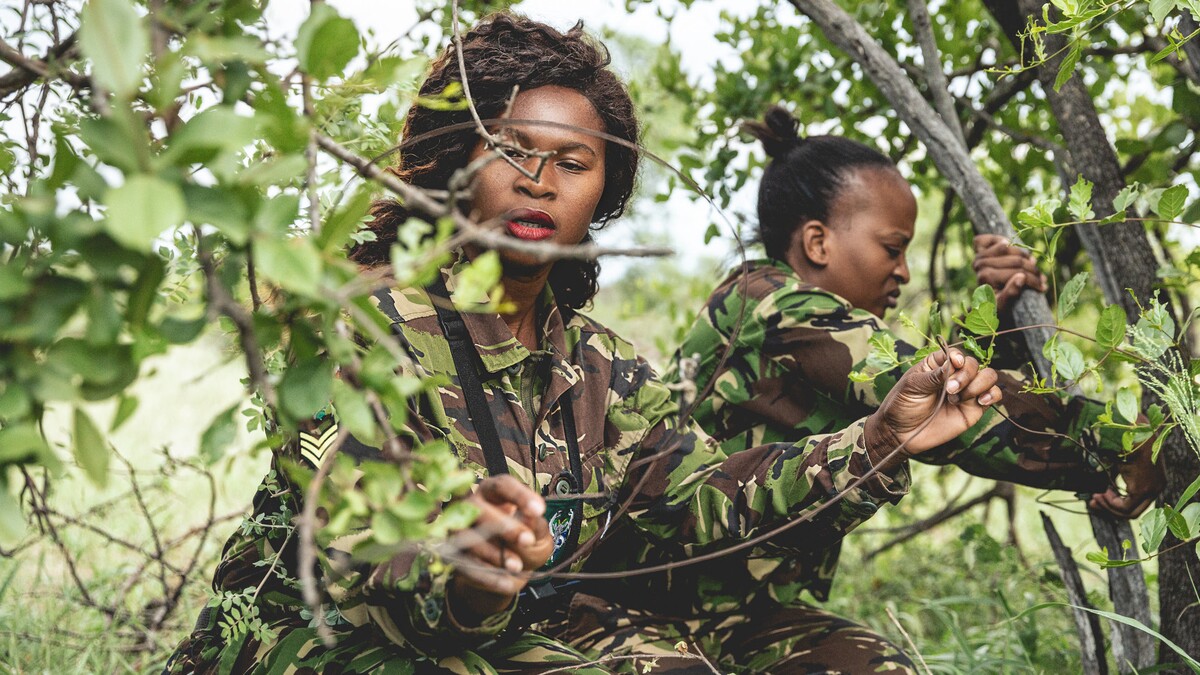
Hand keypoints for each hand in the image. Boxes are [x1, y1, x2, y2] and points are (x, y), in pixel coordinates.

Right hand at [447, 476, 551, 621]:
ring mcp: (456, 529)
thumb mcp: (538, 535)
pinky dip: (487, 576)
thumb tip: (532, 520)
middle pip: (479, 508)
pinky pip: (465, 565)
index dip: (519, 496)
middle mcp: (469, 505)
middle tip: (527, 541)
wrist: (507, 570)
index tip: (539, 511)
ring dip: (494, 553)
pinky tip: (506, 583)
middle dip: (504, 525)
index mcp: (493, 491)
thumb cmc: (522, 542)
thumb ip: (537, 527)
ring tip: (517, 567)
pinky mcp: (451, 554)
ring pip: (467, 537)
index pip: (502, 485)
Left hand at [866, 348, 1001, 466]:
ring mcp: (966, 391)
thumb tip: (955, 363)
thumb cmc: (902, 405)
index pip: (955, 353)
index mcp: (937, 364)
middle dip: (966, 374)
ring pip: (988, 376)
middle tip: (950, 389)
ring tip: (957, 398)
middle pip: (974, 364)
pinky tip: (980, 401)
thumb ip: (935, 375)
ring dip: (978, 384)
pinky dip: (992, 394)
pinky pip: (993, 395)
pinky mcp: (974, 408)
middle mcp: (954, 375)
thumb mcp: (913, 386)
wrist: (901, 433)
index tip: (955, 364)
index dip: (958, 357)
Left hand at [973, 234, 1046, 312]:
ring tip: (1033, 266)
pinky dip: (1002, 240)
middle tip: (1042, 279)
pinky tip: (1013, 250)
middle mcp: (979, 264)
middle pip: (1016, 259)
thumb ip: (1011, 293)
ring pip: (1009, 246)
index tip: (1043, 287)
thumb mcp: (1004, 306)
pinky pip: (992, 238)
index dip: (1033, 280)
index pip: (1017, 272)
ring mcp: (979, 255)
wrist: (985, 302)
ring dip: (1024, 256)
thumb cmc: (997, 306)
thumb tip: (1021, 278)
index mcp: (986, 276)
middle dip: (1032, 270)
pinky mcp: (978, 248)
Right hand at [1089, 438, 1164, 518]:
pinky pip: (1126, 507)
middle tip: (1092, 502)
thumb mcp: (1120, 466)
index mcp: (1153, 484)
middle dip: (1110, 510)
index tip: (1098, 495)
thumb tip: (1098, 491)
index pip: (1135, 505)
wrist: (1135, 433)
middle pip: (1133, 512)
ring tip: (1096, 495)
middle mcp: (1155, 490)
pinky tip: (1104, 491)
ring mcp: (1151, 491)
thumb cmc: (1127, 445)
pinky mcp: (1144, 490)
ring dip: (1109, 506)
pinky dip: (1112, 502)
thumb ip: (1115, 480)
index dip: (1115, 505)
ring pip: (1129, 512)